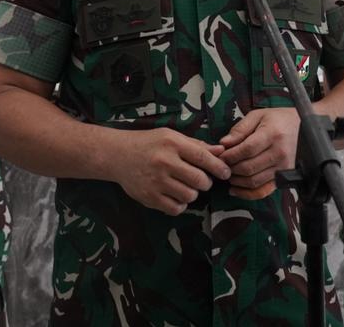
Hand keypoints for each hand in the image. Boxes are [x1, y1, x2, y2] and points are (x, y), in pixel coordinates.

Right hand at [111, 128, 230, 215]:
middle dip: (206, 182)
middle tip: (201, 179)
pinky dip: (180, 204)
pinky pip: (176, 208)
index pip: (203, 157)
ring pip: (190, 196)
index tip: (226, 173)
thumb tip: (221, 151)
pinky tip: (175, 195)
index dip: (218, 167)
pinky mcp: (149, 197)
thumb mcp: (171, 137)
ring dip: (193, 193)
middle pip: (199, 180)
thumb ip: (196, 145)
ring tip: (186, 186)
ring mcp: (156, 181)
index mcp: (172, 144)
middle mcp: (164, 162)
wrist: (117, 155)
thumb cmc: (149, 143)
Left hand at [217, 108, 299, 199]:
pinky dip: (247, 194)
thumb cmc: (280, 120)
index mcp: (272, 134)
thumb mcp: (259, 115)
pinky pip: (263, 191)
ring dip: (236, 181)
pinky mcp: (284, 178)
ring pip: (253, 181)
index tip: (220, 155)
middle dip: (230, 168)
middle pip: (248, 167)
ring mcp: (283, 168)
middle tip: (222, 165)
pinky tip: (236, 189)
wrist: (305, 128)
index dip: (230, 155)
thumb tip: (224, 143)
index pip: (246, 150)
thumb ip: (240, 129)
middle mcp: (279, 153)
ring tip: (228, 174)